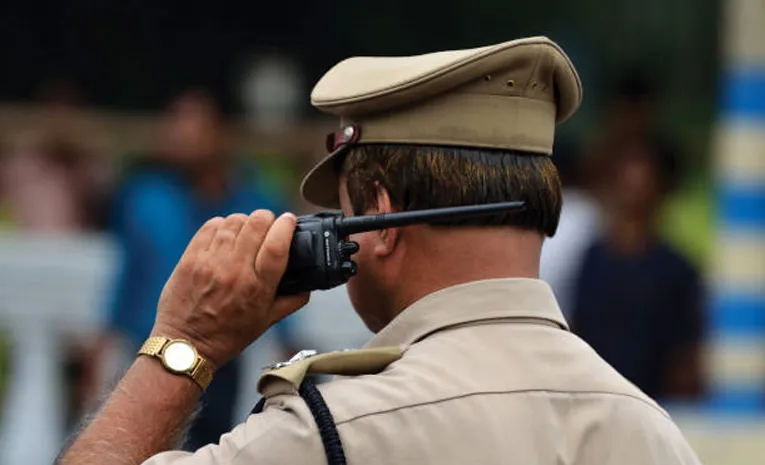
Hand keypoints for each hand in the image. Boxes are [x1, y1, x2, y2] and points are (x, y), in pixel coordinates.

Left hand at [152, 210, 308, 368]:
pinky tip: (226, 235)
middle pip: (257, 224)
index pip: (277, 244)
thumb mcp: (266, 323)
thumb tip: (308, 286)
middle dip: (267, 218)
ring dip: (245, 221)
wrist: (185, 345)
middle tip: (268, 225)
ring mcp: (210, 262)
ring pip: (234, 221)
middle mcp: (235, 271)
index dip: (286, 225)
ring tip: (246, 231)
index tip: (289, 221)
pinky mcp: (191, 258)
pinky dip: (223, 225)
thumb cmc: (227, 336)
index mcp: (257, 288)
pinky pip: (211, 226)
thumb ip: (291, 302)